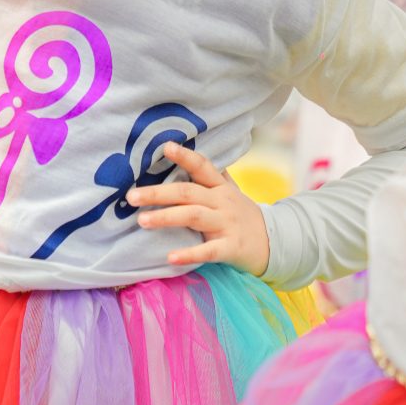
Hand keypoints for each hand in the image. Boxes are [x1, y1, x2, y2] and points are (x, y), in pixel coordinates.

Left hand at [129, 141, 270, 277]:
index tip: (164, 147)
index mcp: (220, 188)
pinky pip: (208, 250)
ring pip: (194, 216)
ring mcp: (227, 224)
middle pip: (188, 193)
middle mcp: (223, 202)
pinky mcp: (231, 247)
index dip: (185, 156)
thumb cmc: (242, 215)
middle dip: (158, 193)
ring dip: (166, 217)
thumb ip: (211, 176)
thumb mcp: (230, 192)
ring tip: (141, 221)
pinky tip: (170, 257)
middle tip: (130, 196)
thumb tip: (183, 152)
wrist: (275, 243)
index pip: (202, 167)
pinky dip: (189, 253)